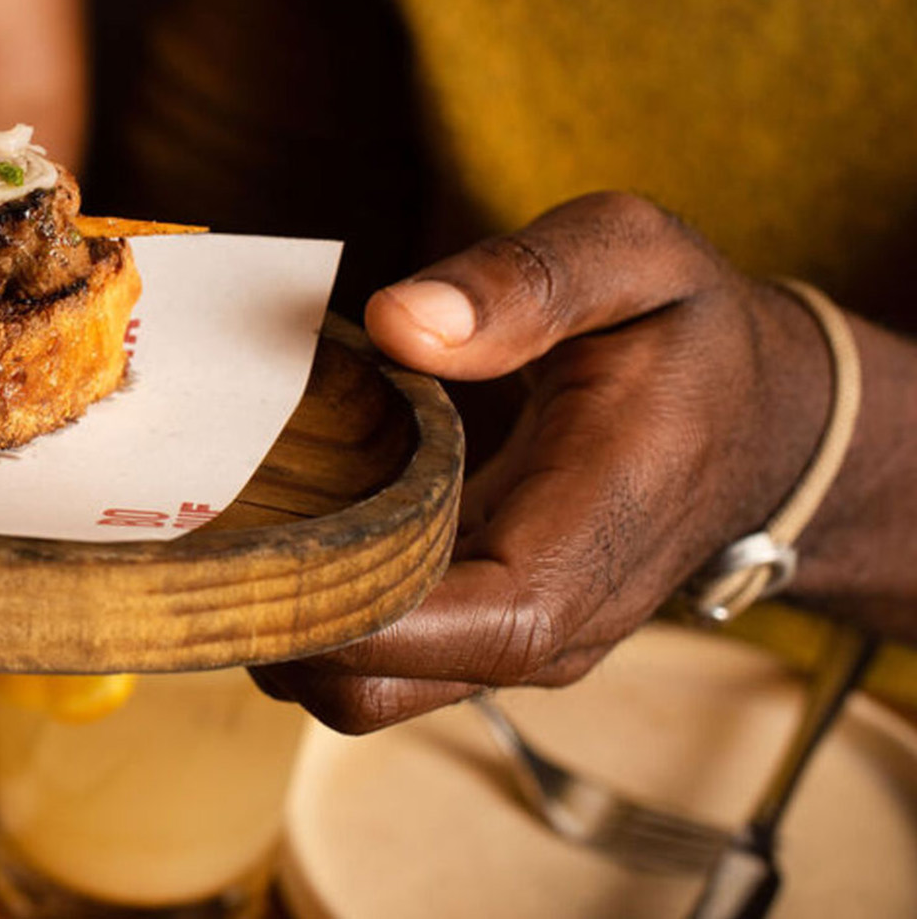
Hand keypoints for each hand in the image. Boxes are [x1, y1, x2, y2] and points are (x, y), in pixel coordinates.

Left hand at [253, 192, 837, 732]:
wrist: (755, 416)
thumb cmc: (686, 331)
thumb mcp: (634, 257)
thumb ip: (528, 279)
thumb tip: (402, 321)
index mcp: (598, 533)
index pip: (479, 626)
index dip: (360, 612)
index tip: (255, 547)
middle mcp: (553, 620)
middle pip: (384, 683)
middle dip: (275, 621)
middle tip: (187, 515)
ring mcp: (510, 642)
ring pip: (361, 685)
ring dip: (279, 620)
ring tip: (211, 512)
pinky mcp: (474, 632)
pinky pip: (371, 655)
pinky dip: (306, 611)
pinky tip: (260, 523)